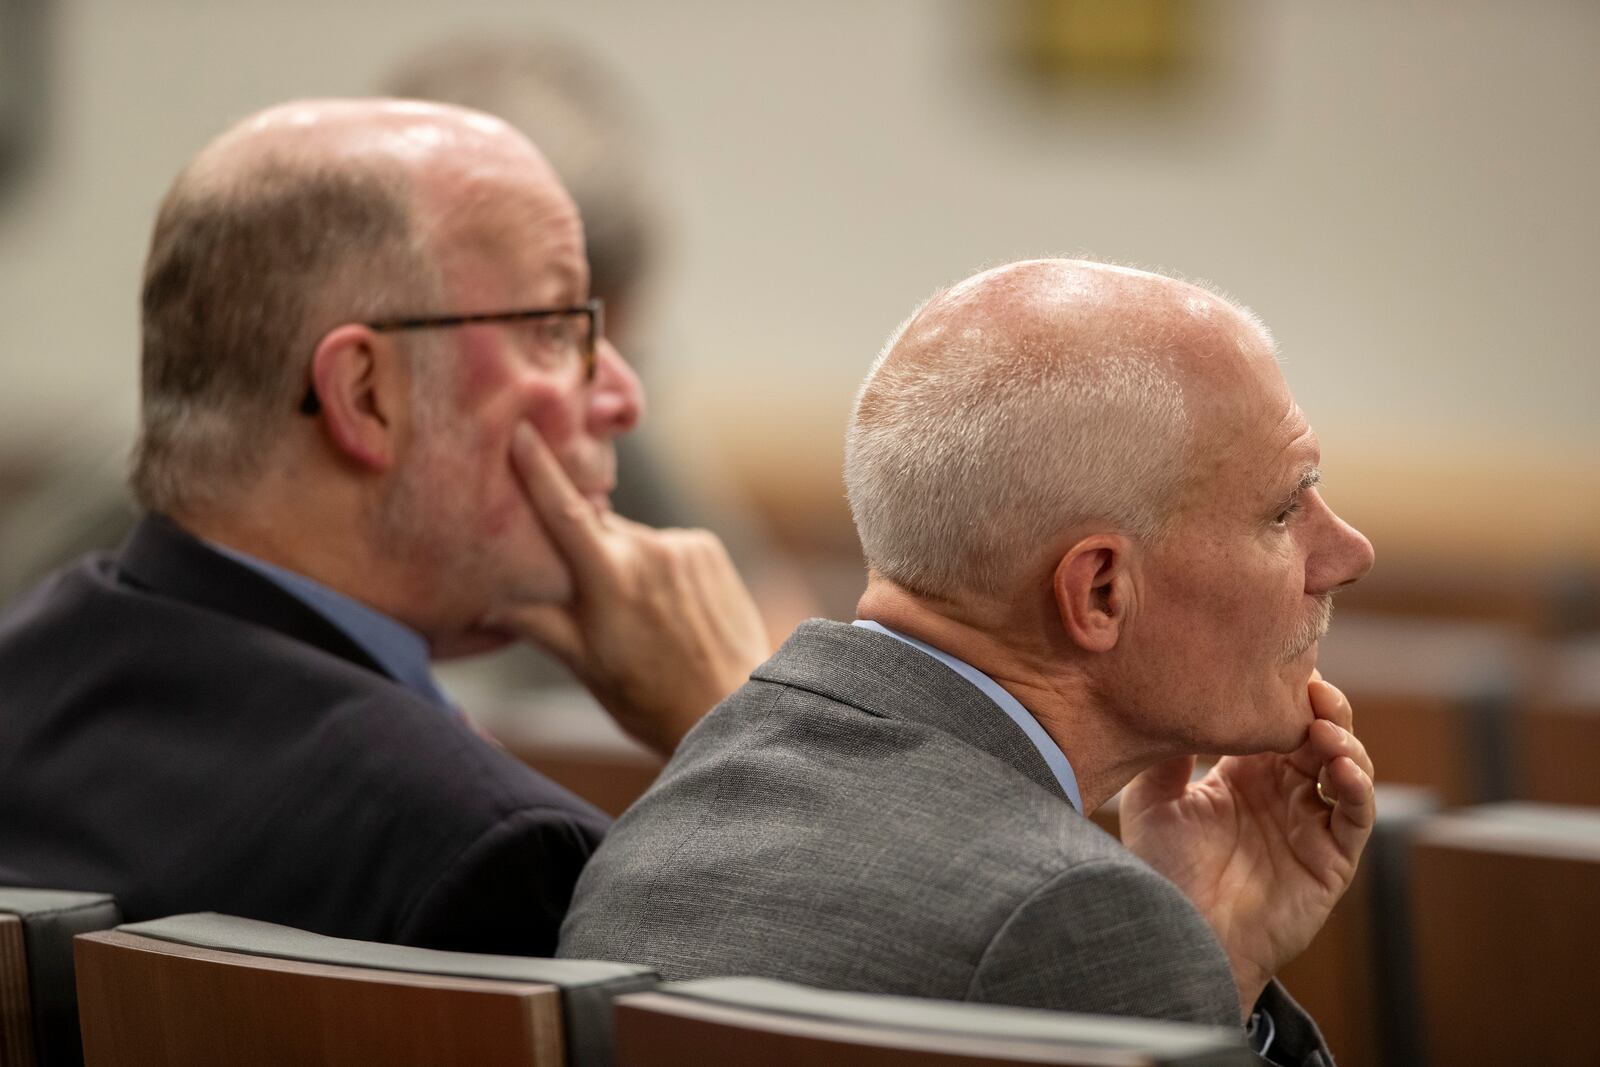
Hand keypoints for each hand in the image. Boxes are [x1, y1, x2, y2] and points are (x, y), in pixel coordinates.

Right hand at [483, 424, 770, 755]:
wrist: (733, 708)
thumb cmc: (649, 699)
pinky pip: (666, 545)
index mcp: (611, 578)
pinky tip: (669, 608)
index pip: (565, 510)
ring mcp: (684, 546)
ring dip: (622, 562)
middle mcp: (650, 550)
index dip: (539, 468)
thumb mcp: (585, 666)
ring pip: (631, 539)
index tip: (521, 429)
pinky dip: (657, 566)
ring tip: (638, 617)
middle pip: (595, 528)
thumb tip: (485, 600)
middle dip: (582, 549)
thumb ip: (536, 623)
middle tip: (584, 594)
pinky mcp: (709, 548)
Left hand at [1117, 675, 1374, 1016]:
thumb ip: (1166, 754)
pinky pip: (1355, 815)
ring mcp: (1310, 822)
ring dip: (1343, 741)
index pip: (1277, 719)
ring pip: (1347, 766)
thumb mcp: (1152, 801)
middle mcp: (1283, 791)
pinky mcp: (1333, 858)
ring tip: (1323, 729)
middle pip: (1320, 734)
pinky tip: (1339, 769)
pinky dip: (1356, 787)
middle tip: (1311, 687)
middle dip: (1322, 707)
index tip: (1276, 664)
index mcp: (1244, 772)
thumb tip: (1174, 699)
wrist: (1180, 936)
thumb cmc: (1162, 871)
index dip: (1285, 693)